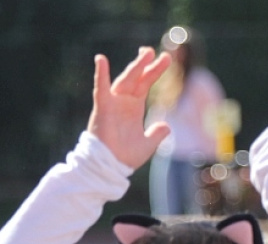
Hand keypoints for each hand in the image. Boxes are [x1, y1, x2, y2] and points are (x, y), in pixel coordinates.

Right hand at [86, 47, 172, 169]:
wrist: (110, 168)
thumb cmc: (125, 158)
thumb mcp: (148, 144)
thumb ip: (158, 134)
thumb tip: (166, 126)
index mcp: (133, 108)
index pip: (145, 84)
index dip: (155, 71)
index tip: (166, 58)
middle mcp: (122, 103)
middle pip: (136, 78)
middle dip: (146, 64)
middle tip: (155, 51)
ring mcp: (112, 104)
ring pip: (124, 80)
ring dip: (135, 66)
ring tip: (146, 52)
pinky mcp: (102, 108)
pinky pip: (100, 89)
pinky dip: (100, 74)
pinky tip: (101, 59)